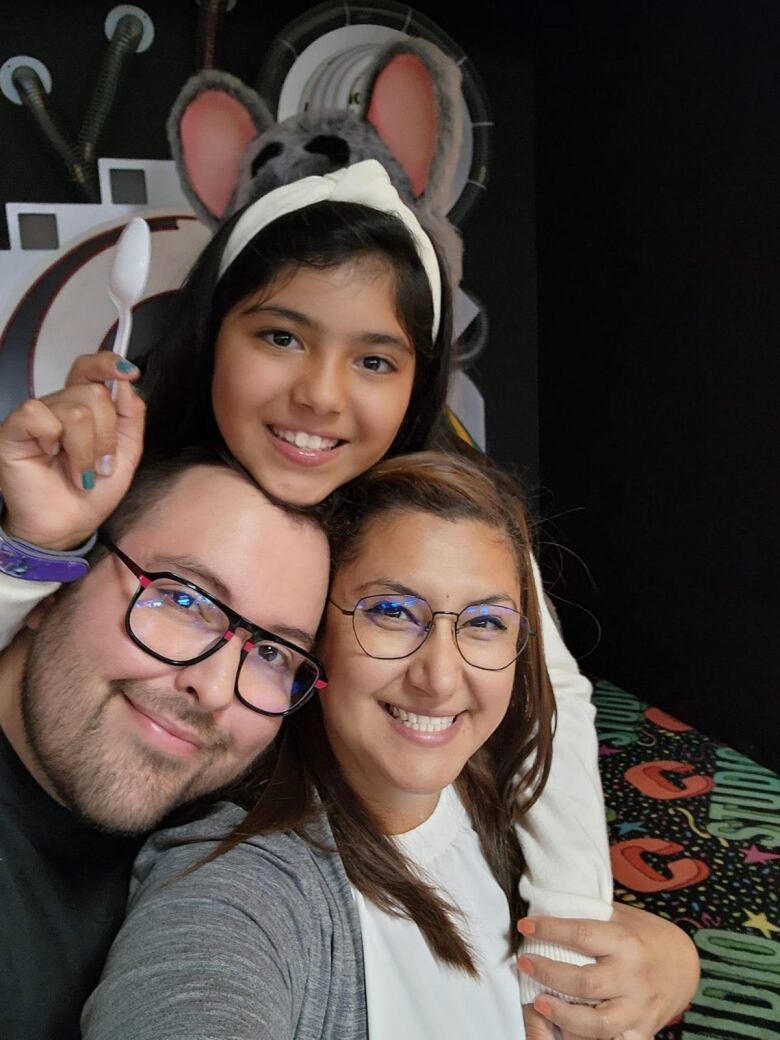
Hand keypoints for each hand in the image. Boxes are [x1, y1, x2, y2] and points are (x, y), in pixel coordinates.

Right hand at [0, 354, 143, 549]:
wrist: (69, 525)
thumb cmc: (92, 492)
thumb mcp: (126, 453)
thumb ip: (130, 416)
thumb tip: (125, 383)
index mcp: (84, 406)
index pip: (90, 367)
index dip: (109, 364)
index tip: (130, 373)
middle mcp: (59, 405)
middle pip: (94, 393)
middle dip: (107, 436)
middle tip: (100, 465)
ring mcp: (36, 416)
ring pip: (76, 410)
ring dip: (87, 450)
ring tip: (80, 472)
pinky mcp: (14, 430)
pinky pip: (39, 415)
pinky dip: (55, 441)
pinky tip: (50, 457)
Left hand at [517, 904, 699, 1038]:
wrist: (684, 965)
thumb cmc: (643, 934)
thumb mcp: (620, 916)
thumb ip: (589, 916)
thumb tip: (544, 906)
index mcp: (626, 942)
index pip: (582, 935)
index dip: (550, 930)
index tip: (525, 926)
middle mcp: (633, 977)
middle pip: (585, 983)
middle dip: (549, 974)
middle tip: (524, 963)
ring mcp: (638, 1009)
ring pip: (598, 1024)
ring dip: (563, 1015)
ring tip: (538, 1002)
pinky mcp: (641, 1031)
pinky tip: (566, 1032)